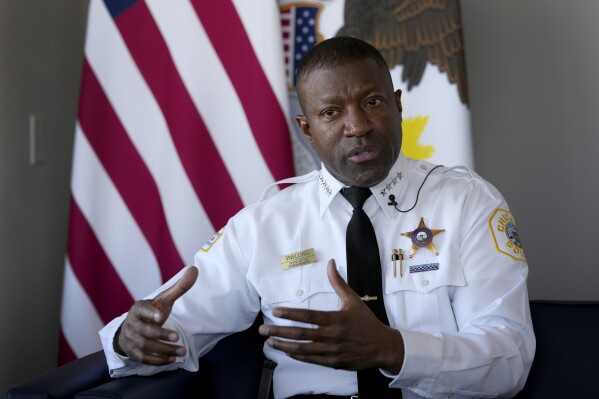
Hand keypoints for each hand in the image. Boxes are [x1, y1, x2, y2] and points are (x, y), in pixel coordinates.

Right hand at [115, 266, 198, 364]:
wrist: (131, 328)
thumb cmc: (151, 312)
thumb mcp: (163, 300)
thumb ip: (179, 287)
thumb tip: (195, 269)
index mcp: (139, 308)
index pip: (142, 310)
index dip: (151, 314)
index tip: (161, 317)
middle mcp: (132, 324)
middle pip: (145, 332)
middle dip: (161, 335)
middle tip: (177, 336)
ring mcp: (131, 338)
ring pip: (146, 347)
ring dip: (164, 350)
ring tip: (182, 351)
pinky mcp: (133, 352)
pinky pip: (144, 358)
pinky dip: (158, 360)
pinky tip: (173, 359)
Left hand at [259, 259, 403, 372]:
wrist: (382, 347)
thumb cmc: (366, 322)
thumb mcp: (353, 300)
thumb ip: (338, 283)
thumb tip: (331, 263)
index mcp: (335, 319)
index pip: (308, 316)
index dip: (290, 314)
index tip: (275, 312)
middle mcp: (332, 336)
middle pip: (300, 334)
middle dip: (279, 331)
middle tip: (263, 329)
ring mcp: (331, 351)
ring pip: (303, 349)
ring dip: (284, 345)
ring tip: (269, 341)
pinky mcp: (333, 362)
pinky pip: (311, 359)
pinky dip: (297, 356)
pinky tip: (286, 351)